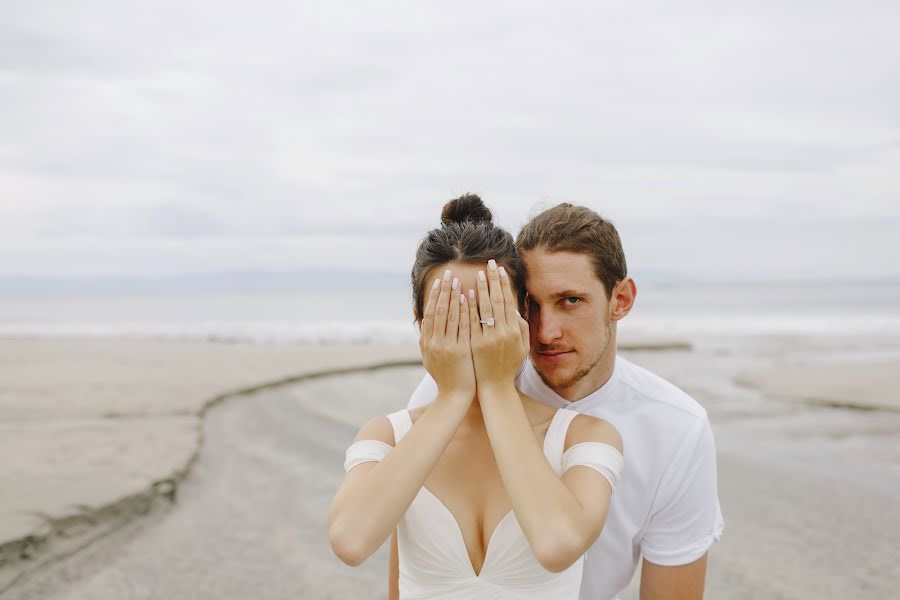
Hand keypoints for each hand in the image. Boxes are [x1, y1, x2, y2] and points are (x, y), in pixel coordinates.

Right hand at [419, 268, 475, 402]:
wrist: (454, 396)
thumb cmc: (445, 375)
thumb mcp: (429, 356)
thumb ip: (426, 337)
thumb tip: (423, 318)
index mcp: (427, 342)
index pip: (431, 313)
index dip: (435, 296)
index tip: (440, 281)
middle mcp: (434, 342)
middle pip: (439, 310)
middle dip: (444, 290)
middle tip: (449, 273)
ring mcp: (447, 346)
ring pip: (451, 315)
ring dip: (455, 296)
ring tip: (459, 280)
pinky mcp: (460, 351)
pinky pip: (463, 326)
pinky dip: (465, 310)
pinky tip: (469, 298)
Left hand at [469, 260, 528, 389]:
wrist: (494, 386)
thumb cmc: (508, 365)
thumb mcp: (522, 347)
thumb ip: (522, 327)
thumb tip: (513, 308)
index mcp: (515, 332)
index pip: (508, 301)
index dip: (504, 284)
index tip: (500, 270)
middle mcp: (502, 333)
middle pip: (497, 301)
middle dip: (493, 280)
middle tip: (489, 264)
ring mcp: (488, 339)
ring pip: (484, 309)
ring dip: (481, 290)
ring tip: (478, 274)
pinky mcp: (474, 344)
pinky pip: (471, 322)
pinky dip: (469, 308)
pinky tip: (465, 295)